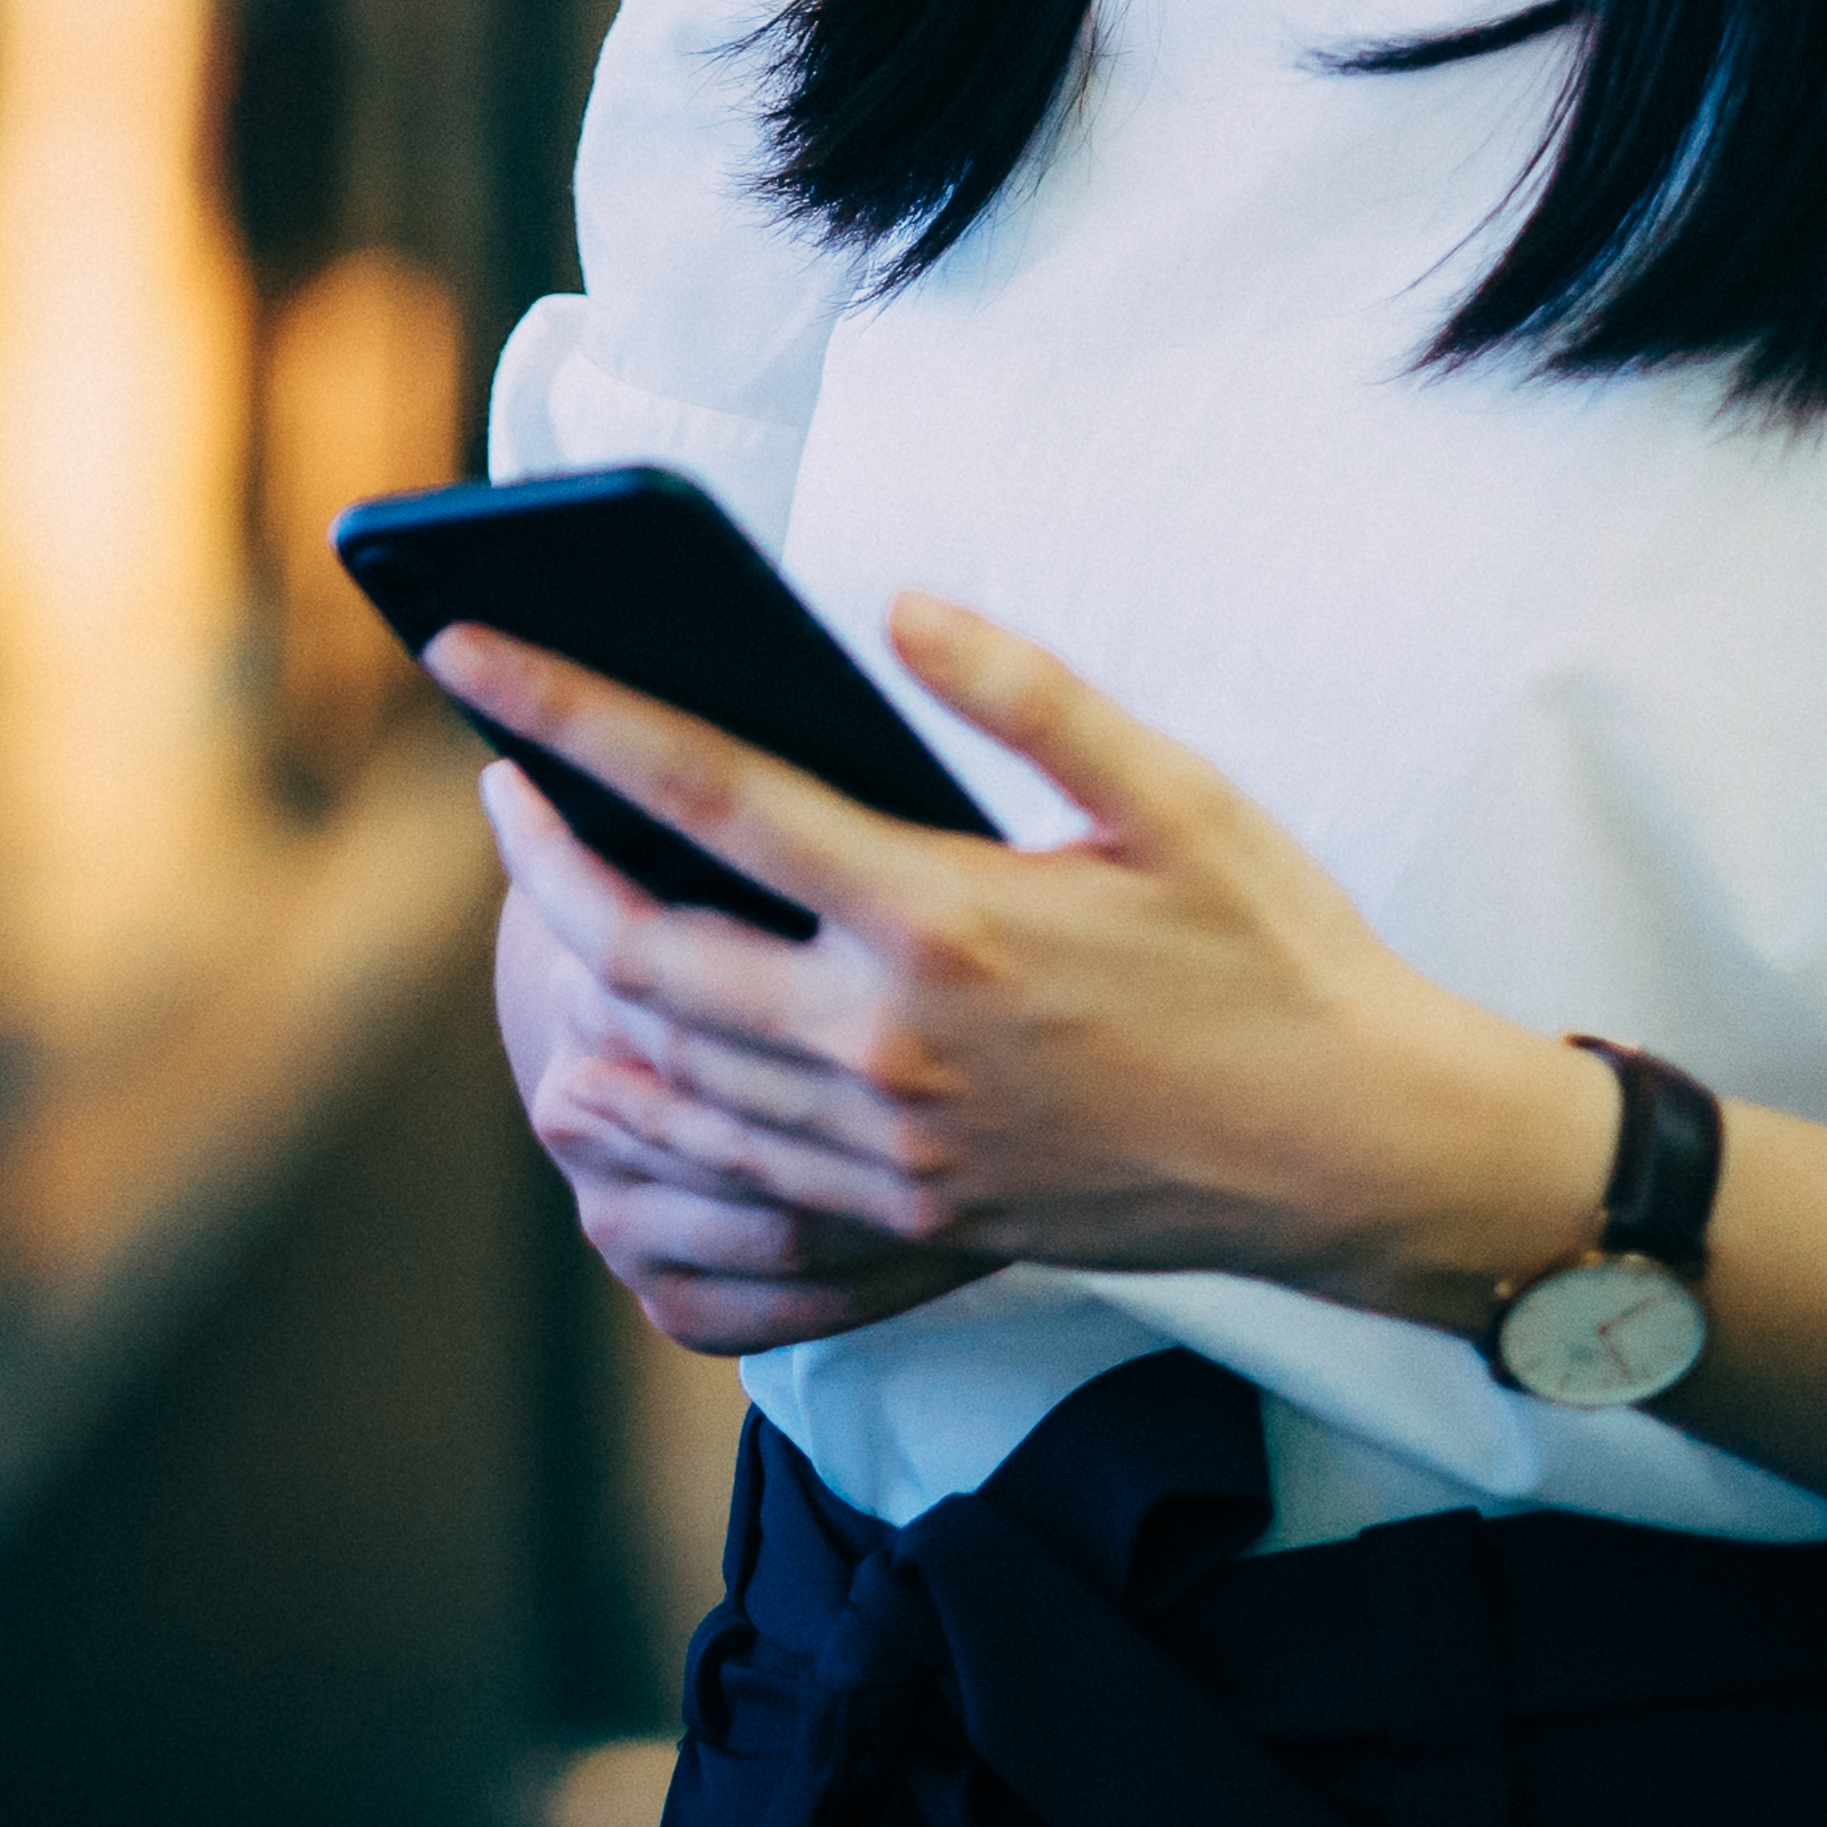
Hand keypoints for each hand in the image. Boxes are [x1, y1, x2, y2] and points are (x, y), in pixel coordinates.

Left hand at [437, 599, 1599, 1332]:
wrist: (1357, 1158)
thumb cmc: (1274, 957)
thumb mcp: (1174, 793)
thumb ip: (1027, 691)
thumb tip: (895, 607)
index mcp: (941, 917)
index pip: (703, 793)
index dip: (567, 712)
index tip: (468, 649)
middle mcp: (889, 1043)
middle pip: (638, 950)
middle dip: (538, 860)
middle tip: (494, 781)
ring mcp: (890, 1149)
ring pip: (661, 1071)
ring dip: (572, 983)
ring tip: (541, 894)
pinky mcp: (907, 1219)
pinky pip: (726, 1164)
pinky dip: (645, 1099)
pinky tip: (620, 1044)